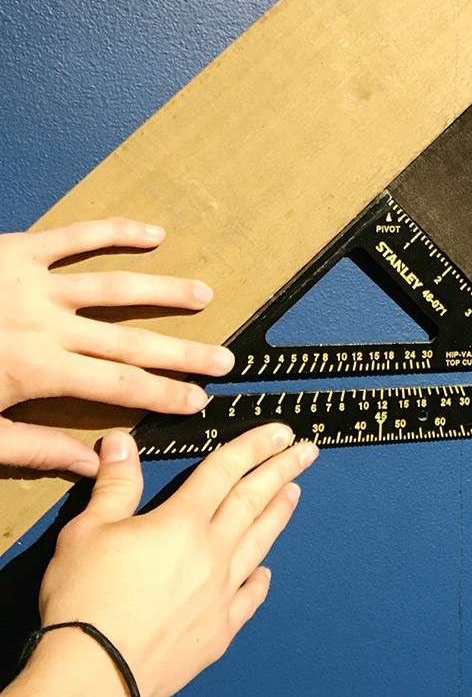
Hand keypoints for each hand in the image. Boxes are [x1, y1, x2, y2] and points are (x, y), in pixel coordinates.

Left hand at [0, 218, 234, 475]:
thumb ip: (32, 449)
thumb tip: (91, 464)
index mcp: (36, 372)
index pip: (119, 388)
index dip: (165, 395)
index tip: (200, 402)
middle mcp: (45, 325)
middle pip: (130, 341)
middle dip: (183, 354)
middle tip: (225, 358)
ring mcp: (32, 283)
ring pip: (115, 286)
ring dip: (164, 293)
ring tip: (204, 295)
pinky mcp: (15, 250)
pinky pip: (75, 236)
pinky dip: (116, 231)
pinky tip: (153, 233)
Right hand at [21, 426, 317, 696]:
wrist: (93, 676)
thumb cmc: (85, 604)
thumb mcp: (87, 532)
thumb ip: (115, 484)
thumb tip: (122, 443)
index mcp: (182, 522)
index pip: (226, 470)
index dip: (255, 445)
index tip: (280, 431)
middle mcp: (211, 552)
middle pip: (253, 500)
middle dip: (282, 470)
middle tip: (306, 452)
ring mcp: (220, 592)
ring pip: (259, 542)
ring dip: (279, 514)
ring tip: (295, 492)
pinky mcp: (219, 629)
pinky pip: (249, 597)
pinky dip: (259, 580)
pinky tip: (265, 572)